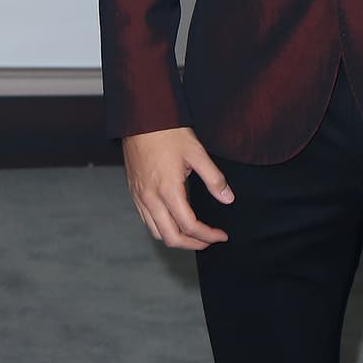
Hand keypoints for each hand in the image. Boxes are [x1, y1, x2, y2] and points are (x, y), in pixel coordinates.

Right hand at [122, 126, 233, 249]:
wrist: (140, 118)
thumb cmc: (167, 132)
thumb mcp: (197, 152)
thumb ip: (214, 178)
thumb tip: (228, 199)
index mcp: (168, 190)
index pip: (189, 225)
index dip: (208, 235)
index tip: (221, 235)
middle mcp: (150, 198)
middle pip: (171, 237)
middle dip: (193, 244)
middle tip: (209, 241)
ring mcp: (139, 196)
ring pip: (156, 232)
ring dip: (176, 239)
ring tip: (194, 235)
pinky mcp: (134, 192)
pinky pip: (146, 220)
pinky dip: (162, 228)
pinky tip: (174, 221)